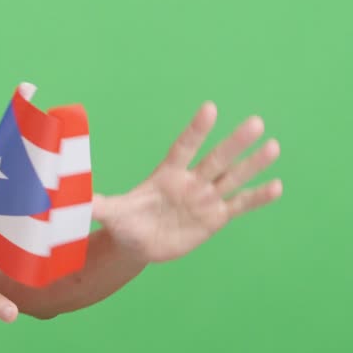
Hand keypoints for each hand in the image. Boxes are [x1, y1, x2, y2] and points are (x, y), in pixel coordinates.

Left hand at [92, 102, 282, 262]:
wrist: (139, 244)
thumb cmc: (125, 223)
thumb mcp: (111, 215)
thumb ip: (97, 204)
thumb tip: (75, 198)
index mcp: (166, 174)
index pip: (184, 147)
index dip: (196, 130)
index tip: (210, 108)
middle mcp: (190, 182)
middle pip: (216, 159)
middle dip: (235, 142)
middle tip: (256, 122)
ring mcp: (205, 198)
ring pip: (232, 177)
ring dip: (253, 164)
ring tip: (273, 146)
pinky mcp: (215, 218)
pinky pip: (239, 205)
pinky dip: (257, 197)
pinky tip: (277, 186)